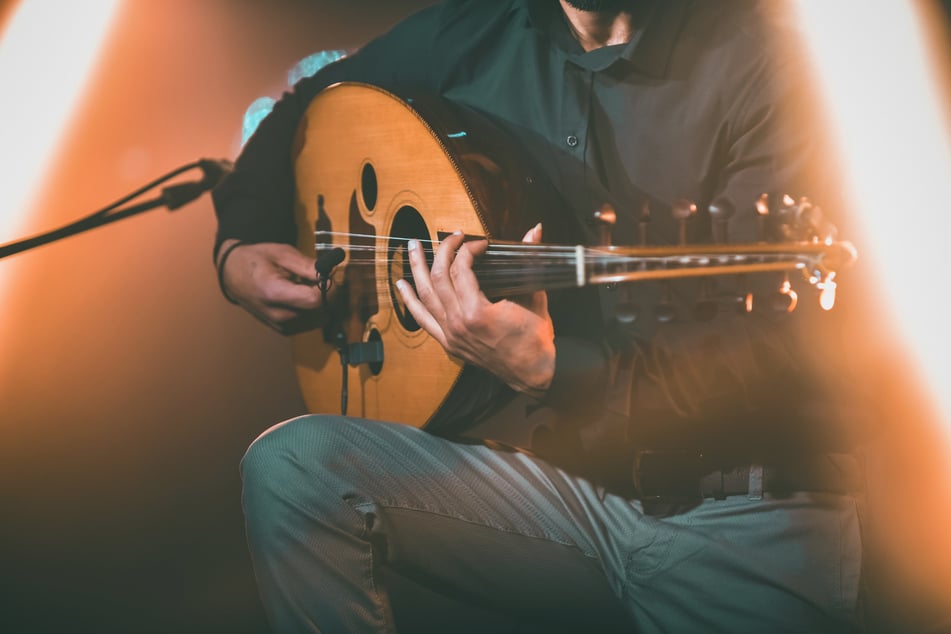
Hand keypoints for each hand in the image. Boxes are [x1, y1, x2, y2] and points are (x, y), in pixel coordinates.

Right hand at [218, 240, 325, 333]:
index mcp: (274, 293)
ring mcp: (281, 326)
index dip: (330, 288)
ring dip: (323, 303)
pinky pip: (312, 323)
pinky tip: (303, 296)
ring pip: (320, 318)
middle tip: (323, 277)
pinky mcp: (285, 331)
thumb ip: (309, 266)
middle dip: (329, 294)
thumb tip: (332, 272)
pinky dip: (315, 310)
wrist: (233, 275)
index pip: (316, 300)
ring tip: (309, 285)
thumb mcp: (282, 254)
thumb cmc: (256, 260)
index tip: (330, 275)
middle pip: (321, 311)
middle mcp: (278, 315)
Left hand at [396, 223, 554, 396]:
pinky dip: (410, 300)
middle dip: (443, 251)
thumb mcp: (535, 296)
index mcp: (478, 312)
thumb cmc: (535, 338)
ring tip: (412, 247)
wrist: (532, 374)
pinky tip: (401, 285)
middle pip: (439, 277)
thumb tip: (535, 229)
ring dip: (417, 268)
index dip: (469, 249)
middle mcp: (458, 323)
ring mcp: (450, 334)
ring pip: (425, 295)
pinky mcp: (448, 343)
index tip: (481, 243)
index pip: (462, 269)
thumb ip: (531, 259)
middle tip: (450, 236)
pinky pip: (422, 319)